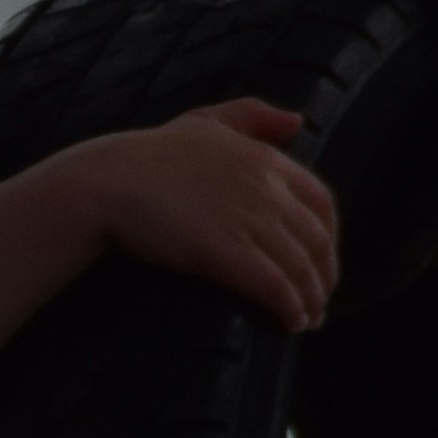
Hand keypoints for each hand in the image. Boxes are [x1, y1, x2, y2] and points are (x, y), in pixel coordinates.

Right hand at [67, 104, 340, 330]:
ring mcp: (247, 220)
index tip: (321, 260)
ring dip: (311, 300)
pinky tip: (291, 322)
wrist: (107, 181)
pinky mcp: (224, 252)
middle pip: (317, 241)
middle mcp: (266, 189)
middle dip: (324, 276)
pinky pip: (274, 286)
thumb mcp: (206, 119)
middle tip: (318, 301)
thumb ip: (253, 114)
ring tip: (306, 320)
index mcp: (266, 160)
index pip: (322, 203)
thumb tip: (298, 121)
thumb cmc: (151, 153)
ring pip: (300, 268)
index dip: (330, 238)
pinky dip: (290, 307)